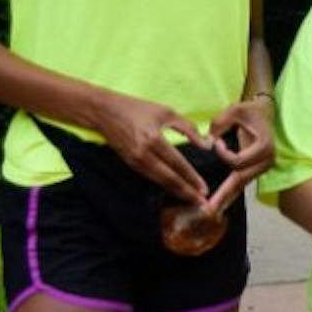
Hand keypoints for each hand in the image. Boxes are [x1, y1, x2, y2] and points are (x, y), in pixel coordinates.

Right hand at [93, 93, 212, 205]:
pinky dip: (164, 185)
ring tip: (191, 199)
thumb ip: (189, 128)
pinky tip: (175, 189)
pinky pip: (150, 177)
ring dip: (176, 192)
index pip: (177, 163)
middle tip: (202, 203)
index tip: (204, 188)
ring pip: (159, 181)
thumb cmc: (138, 109)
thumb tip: (206, 145)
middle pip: (168, 178)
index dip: (191, 177)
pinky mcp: (130, 163)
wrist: (105, 112)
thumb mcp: (167, 112)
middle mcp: (143, 153)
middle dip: (186, 192)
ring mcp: (135, 160)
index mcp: (153, 139)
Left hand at [205, 95, 274, 214]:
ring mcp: (261, 168)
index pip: (238, 161)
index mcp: (263, 147)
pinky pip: (241, 183)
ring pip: (240, 185)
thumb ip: (220, 123)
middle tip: (207, 210)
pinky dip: (229, 194)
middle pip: (240, 181)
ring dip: (225, 198)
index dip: (223, 154)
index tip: (217, 141)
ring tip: (211, 212)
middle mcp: (265, 161)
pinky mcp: (255, 170)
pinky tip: (219, 205)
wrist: (265, 113)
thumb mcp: (235, 110)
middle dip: (223, 195)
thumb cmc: (250, 111)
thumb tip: (207, 142)